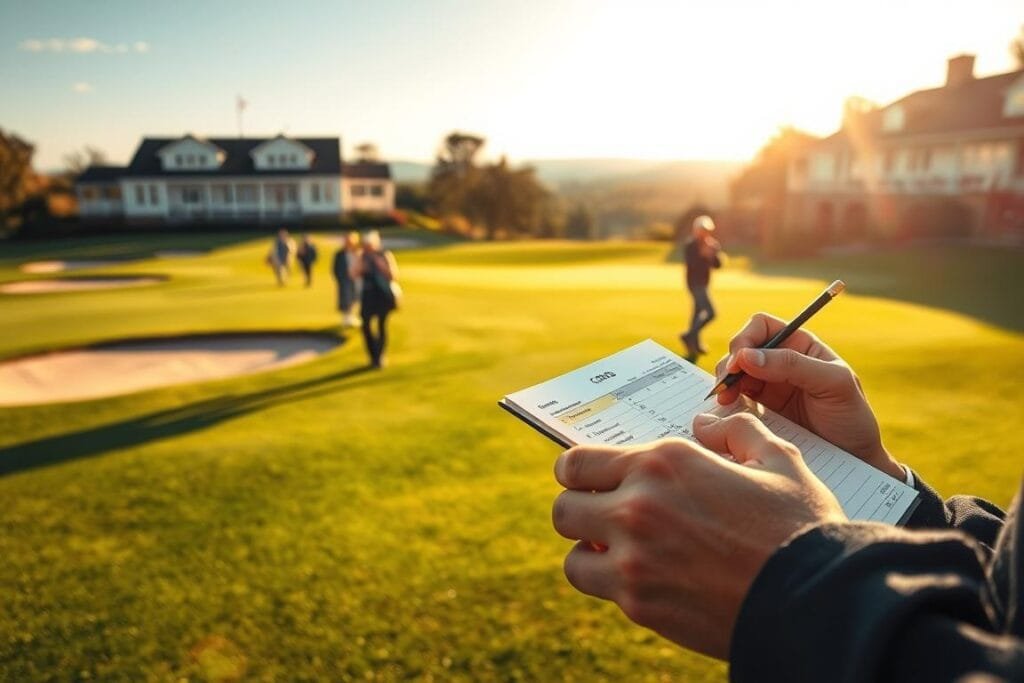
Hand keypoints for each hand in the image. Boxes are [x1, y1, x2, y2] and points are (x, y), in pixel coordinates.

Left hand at [552, 413, 845, 658]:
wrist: (816, 598)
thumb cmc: (801, 525)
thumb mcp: (778, 459)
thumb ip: (735, 431)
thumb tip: (705, 422)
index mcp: (664, 462)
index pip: (576, 462)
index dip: (577, 471)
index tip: (588, 480)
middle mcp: (637, 504)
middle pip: (563, 506)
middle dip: (581, 509)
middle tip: (604, 515)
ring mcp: (633, 557)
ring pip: (573, 552)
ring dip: (590, 549)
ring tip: (617, 550)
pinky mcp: (639, 603)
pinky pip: (596, 586)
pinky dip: (608, 582)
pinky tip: (637, 576)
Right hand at [716, 313, 903, 479]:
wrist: (853, 459)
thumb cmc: (852, 419)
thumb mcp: (834, 384)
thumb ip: (793, 365)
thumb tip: (746, 356)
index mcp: (801, 346)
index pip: (762, 326)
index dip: (746, 338)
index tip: (740, 361)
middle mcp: (781, 361)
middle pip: (742, 347)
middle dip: (730, 362)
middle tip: (727, 384)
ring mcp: (768, 385)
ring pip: (734, 372)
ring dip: (725, 381)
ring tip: (726, 399)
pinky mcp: (760, 409)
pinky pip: (735, 396)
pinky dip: (726, 399)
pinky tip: (728, 408)